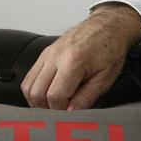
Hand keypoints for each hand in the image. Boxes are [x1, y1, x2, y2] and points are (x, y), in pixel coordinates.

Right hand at [21, 3, 140, 109]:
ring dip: (37, 101)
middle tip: (59, 113)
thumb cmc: (111, 48)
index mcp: (73, 61)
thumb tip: (71, 114)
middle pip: (37, 92)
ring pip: (28, 85)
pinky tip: (48, 94)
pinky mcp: (45, 52)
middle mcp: (56, 55)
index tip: (68, 115)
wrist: (109, 26)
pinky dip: (35, 89)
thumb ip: (86, 98)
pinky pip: (31, 75)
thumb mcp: (105, 78)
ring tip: (53, 105)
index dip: (60, 111)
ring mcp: (48, 53)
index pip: (55, 96)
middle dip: (46, 108)